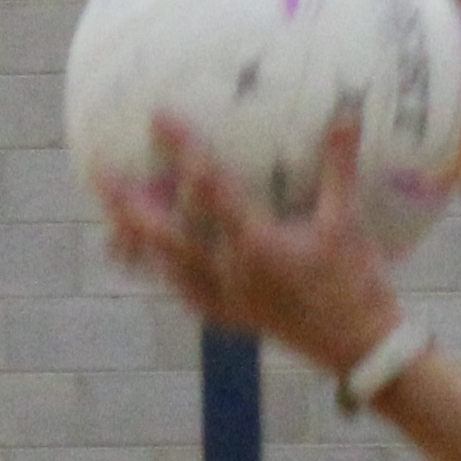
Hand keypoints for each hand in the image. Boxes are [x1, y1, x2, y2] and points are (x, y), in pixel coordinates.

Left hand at [101, 113, 407, 386]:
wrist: (358, 347)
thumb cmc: (356, 284)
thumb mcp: (347, 222)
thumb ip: (339, 167)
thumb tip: (345, 113)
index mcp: (256, 244)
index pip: (211, 188)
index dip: (184, 150)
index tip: (160, 118)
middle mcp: (229, 272)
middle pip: (165, 236)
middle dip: (130, 205)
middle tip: (101, 175)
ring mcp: (225, 299)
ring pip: (167, 267)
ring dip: (138, 241)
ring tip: (112, 221)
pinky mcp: (229, 318)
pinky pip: (184, 293)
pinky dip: (165, 274)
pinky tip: (152, 262)